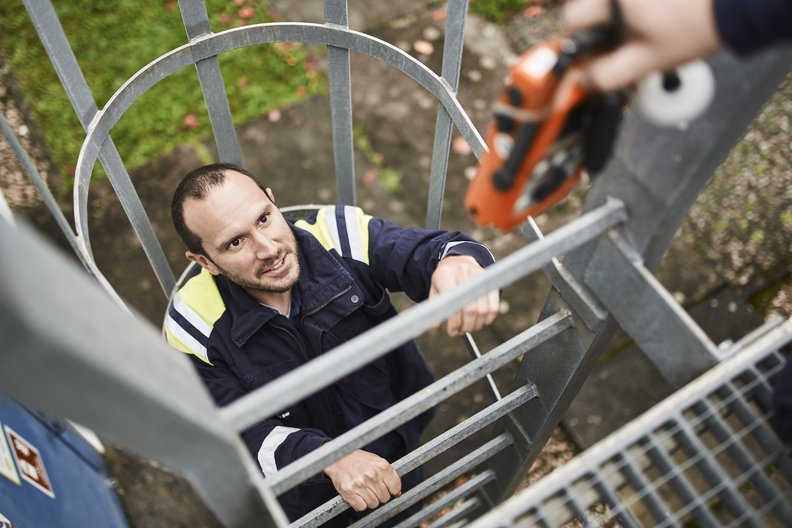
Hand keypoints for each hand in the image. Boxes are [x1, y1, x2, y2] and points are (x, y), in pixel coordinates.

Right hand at [323, 450, 400, 511]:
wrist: (337, 457)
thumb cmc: (358, 459)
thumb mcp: (376, 461)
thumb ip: (388, 474)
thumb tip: (397, 491)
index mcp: (381, 466)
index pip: (395, 487)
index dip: (393, 490)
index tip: (389, 490)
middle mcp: (372, 475)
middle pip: (385, 498)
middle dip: (380, 495)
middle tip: (373, 488)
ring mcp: (360, 484)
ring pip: (374, 504)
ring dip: (370, 500)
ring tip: (364, 490)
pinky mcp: (349, 492)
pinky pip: (361, 507)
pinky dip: (360, 504)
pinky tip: (358, 494)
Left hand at [429, 255, 498, 336]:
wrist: (458, 261)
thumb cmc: (444, 279)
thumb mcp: (435, 289)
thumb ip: (435, 307)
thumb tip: (434, 326)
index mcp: (446, 275)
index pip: (453, 303)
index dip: (453, 322)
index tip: (452, 331)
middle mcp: (463, 273)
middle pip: (470, 308)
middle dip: (466, 325)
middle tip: (461, 331)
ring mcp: (478, 276)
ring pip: (483, 309)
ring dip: (477, 324)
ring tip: (469, 328)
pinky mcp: (489, 281)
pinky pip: (494, 305)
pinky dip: (489, 318)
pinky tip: (481, 322)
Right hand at [562, 0, 720, 90]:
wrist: (735, 6)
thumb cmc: (694, 30)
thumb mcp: (646, 62)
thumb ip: (607, 75)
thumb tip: (581, 82)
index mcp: (613, 1)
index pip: (571, 21)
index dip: (574, 43)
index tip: (588, 56)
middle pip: (582, 6)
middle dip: (590, 27)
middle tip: (611, 45)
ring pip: (602, 2)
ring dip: (606, 17)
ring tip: (632, 32)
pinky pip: (621, 1)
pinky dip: (624, 9)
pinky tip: (646, 18)